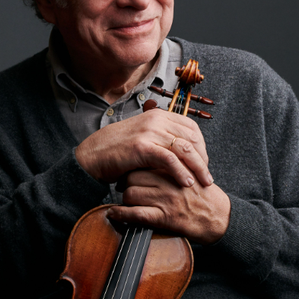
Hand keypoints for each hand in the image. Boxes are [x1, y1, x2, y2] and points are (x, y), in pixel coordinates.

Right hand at [75, 110, 211, 187]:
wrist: (92, 155)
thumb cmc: (116, 150)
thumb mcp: (142, 137)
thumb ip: (160, 138)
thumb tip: (181, 149)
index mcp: (157, 115)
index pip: (191, 127)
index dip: (202, 146)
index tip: (203, 162)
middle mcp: (156, 119)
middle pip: (192, 138)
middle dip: (203, 159)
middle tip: (206, 176)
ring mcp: (149, 131)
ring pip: (185, 148)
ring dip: (197, 167)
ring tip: (203, 182)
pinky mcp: (142, 146)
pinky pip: (169, 159)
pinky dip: (181, 172)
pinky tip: (186, 183)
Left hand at [108, 169, 230, 243]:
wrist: (220, 218)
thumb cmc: (204, 196)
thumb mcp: (191, 172)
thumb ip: (174, 164)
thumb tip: (153, 157)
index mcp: (176, 169)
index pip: (145, 161)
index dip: (133, 166)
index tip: (129, 169)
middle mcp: (170, 182)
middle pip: (134, 176)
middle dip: (125, 181)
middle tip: (122, 184)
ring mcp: (166, 200)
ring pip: (132, 194)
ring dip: (124, 198)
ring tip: (125, 200)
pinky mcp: (165, 218)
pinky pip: (136, 214)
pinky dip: (121, 214)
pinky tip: (113, 213)